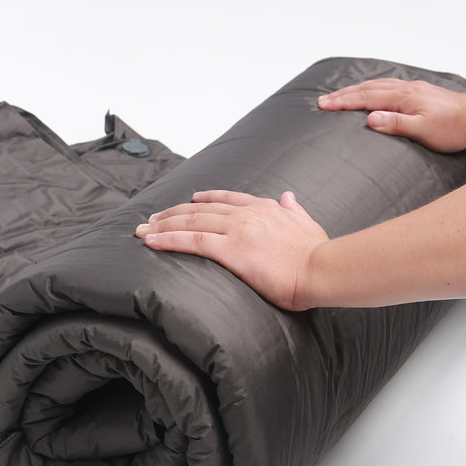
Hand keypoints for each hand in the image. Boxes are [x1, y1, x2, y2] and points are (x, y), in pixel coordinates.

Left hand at [134, 190, 328, 310]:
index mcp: (264, 208)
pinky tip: (152, 241)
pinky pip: (192, 241)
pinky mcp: (231, 250)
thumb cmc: (318, 254)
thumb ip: (294, 211)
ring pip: (190, 222)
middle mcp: (246, 214)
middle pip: (200, 209)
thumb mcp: (308, 224)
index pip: (227, 199)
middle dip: (173, 213)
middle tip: (152, 218)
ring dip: (163, 224)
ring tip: (143, 230)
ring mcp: (237, 230)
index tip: (190, 199)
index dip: (204, 198)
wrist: (322, 269)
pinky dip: (168, 239)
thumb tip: (288, 196)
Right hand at [317, 78, 465, 152]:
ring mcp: (412, 89)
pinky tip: (372, 91)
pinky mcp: (419, 92)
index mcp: (402, 98)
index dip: (342, 102)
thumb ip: (395, 124)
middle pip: (367, 88)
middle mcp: (405, 89)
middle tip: (323, 101)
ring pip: (377, 85)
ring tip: (340, 95)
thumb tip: (369, 118)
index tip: (324, 105)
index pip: (365, 99)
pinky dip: (372, 87)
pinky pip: (388, 86)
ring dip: (356, 90)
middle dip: (343, 95)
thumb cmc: (452, 128)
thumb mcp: (422, 130)